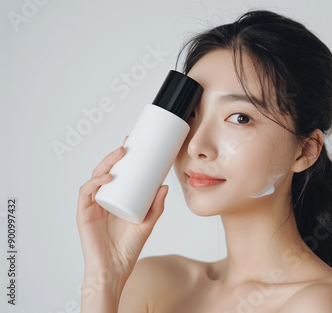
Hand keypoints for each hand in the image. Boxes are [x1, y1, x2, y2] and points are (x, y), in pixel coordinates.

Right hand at [76, 135, 168, 281]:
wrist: (114, 269)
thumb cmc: (128, 248)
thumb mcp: (147, 223)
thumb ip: (156, 207)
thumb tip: (165, 186)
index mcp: (116, 199)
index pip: (118, 174)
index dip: (123, 159)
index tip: (134, 144)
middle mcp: (103, 199)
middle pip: (105, 171)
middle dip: (115, 156)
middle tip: (128, 145)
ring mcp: (92, 205)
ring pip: (95, 177)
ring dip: (106, 164)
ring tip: (120, 155)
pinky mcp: (84, 213)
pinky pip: (86, 192)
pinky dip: (95, 182)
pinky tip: (108, 177)